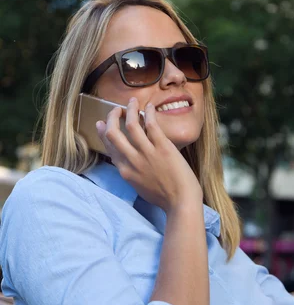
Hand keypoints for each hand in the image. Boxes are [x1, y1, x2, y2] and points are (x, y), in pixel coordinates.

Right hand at [96, 97, 202, 212]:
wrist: (181, 202)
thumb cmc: (163, 197)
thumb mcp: (140, 186)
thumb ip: (132, 173)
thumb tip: (129, 162)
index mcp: (125, 171)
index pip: (109, 147)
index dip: (103, 133)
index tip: (101, 123)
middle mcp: (132, 160)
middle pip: (113, 133)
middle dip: (111, 118)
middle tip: (116, 110)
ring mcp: (147, 153)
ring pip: (131, 124)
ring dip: (129, 109)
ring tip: (131, 101)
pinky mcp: (163, 147)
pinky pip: (151, 124)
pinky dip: (148, 113)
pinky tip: (149, 107)